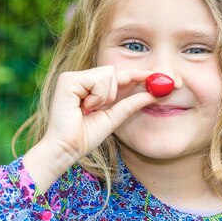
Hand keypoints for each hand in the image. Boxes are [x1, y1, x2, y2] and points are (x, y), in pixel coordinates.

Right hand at [23, 66, 155, 191]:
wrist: (66, 149)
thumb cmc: (84, 137)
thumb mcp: (113, 118)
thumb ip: (130, 104)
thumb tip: (152, 94)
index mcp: (87, 87)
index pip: (115, 75)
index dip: (135, 75)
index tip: (155, 76)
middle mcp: (78, 78)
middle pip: (112, 71)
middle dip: (112, 92)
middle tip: (99, 108)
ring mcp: (71, 77)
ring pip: (107, 73)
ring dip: (105, 96)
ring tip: (89, 110)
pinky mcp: (68, 80)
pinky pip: (98, 79)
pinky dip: (98, 96)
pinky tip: (84, 108)